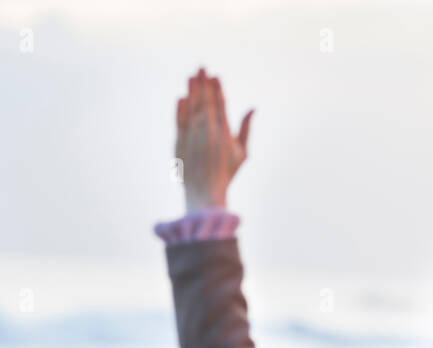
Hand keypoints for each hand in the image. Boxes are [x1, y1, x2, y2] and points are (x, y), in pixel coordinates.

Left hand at [175, 66, 252, 211]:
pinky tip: (182, 97)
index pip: (220, 105)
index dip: (217, 89)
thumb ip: (246, 129)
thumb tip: (252, 108)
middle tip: (201, 67)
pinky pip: (179, 122)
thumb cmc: (226, 174)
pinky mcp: (180, 144)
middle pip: (205, 103)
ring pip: (191, 109)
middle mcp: (208, 134)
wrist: (205, 194)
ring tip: (191, 76)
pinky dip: (180, 109)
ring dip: (192, 91)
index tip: (216, 76)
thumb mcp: (242, 153)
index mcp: (224, 134)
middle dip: (203, 84)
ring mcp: (192, 138)